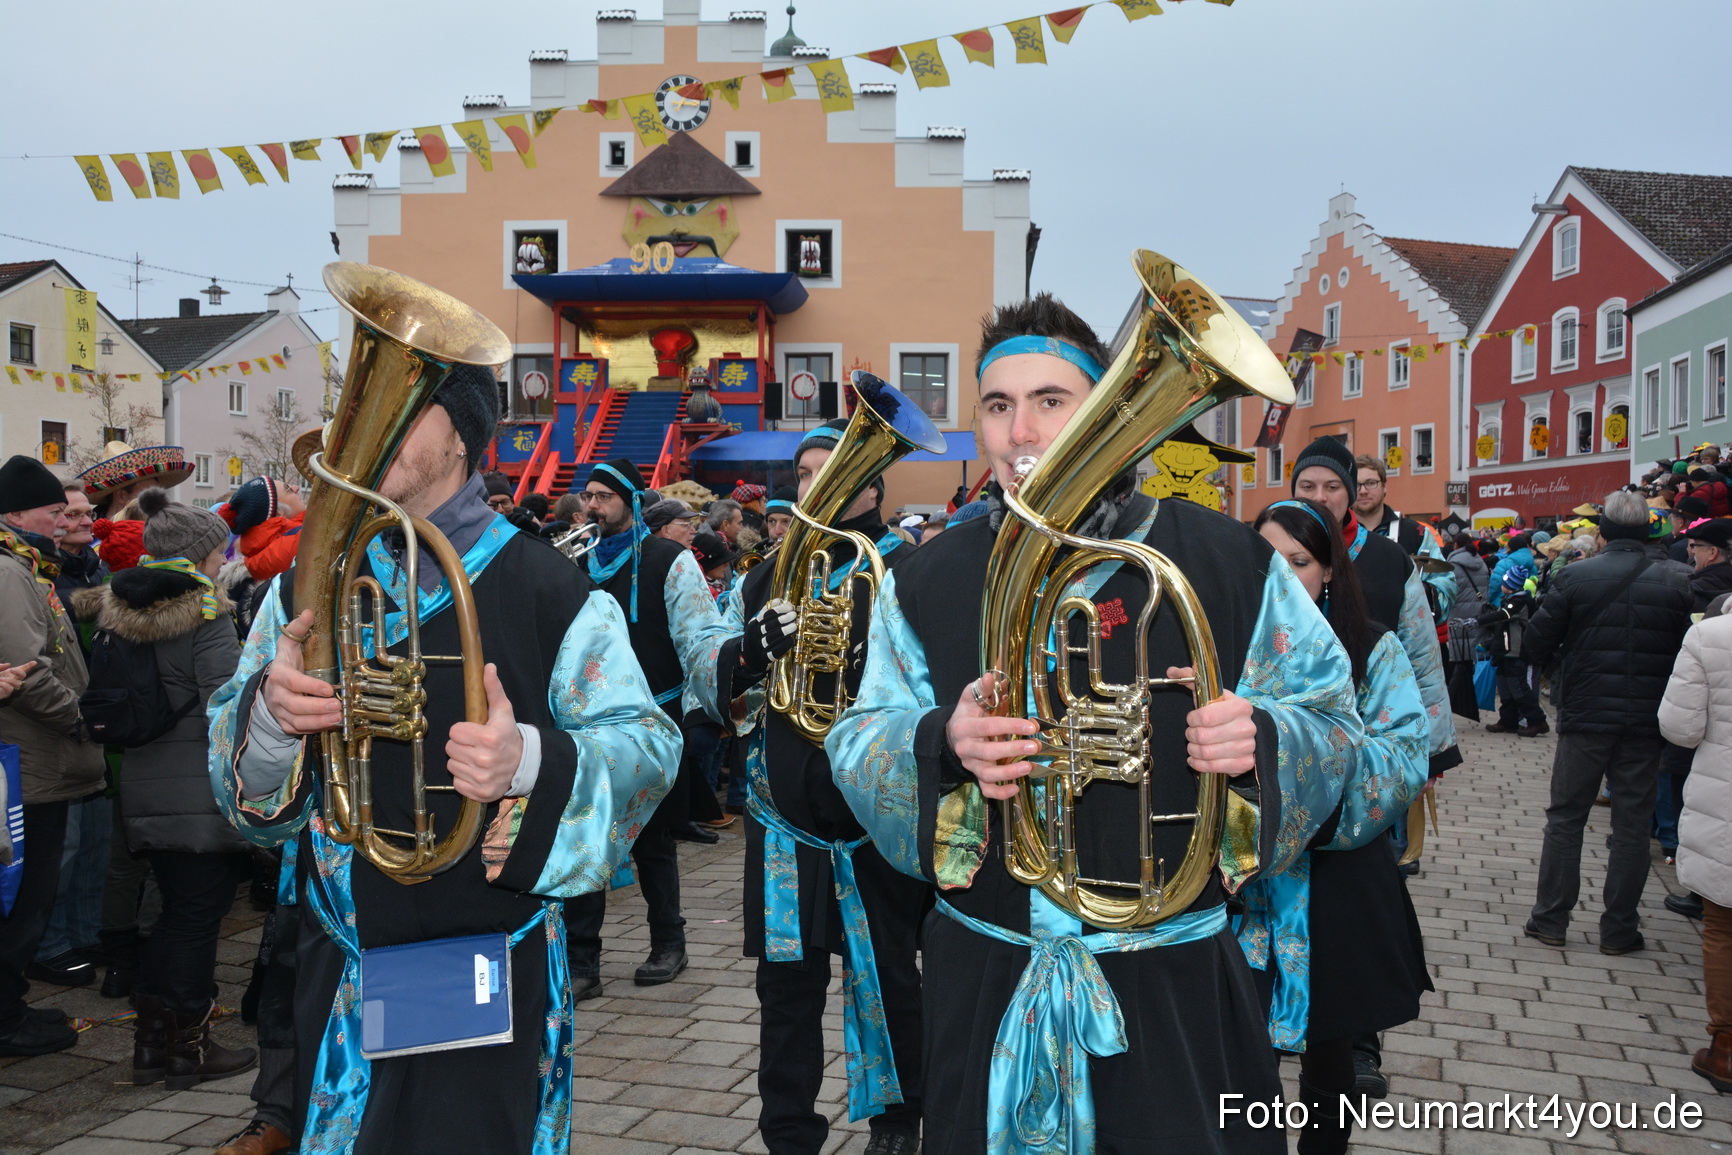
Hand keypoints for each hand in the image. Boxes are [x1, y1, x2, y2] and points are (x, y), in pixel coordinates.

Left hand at [0, 661, 36, 701]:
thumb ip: (1, 666)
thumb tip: (9, 665)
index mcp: (9, 674)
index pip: (21, 670)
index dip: (28, 666)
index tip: (34, 662)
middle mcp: (10, 680)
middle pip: (22, 676)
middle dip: (20, 672)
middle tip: (11, 670)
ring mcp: (9, 687)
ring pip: (17, 684)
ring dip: (10, 680)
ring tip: (1, 679)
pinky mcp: (5, 694)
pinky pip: (9, 690)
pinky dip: (5, 685)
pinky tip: (0, 683)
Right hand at [262, 610, 342, 734]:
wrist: (269, 685)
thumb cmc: (285, 663)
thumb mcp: (288, 644)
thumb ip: (297, 629)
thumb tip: (308, 612)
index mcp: (279, 674)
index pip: (293, 682)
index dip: (310, 687)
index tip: (329, 689)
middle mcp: (277, 695)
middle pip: (295, 705)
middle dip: (317, 708)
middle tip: (338, 707)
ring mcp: (280, 710)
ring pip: (297, 721)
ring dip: (318, 721)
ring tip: (338, 718)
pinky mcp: (284, 722)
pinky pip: (298, 729)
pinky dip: (314, 729)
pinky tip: (331, 724)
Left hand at [446, 664, 523, 803]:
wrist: (525, 764)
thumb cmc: (509, 735)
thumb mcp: (503, 710)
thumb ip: (492, 689)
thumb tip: (487, 667)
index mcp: (489, 738)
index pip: (454, 732)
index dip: (463, 730)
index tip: (475, 732)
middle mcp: (484, 759)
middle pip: (450, 749)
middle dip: (460, 745)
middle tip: (475, 745)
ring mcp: (482, 778)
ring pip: (452, 765)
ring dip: (461, 761)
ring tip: (476, 758)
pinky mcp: (479, 793)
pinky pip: (457, 782)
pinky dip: (464, 778)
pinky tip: (477, 771)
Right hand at [741, 598, 797, 674]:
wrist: (749, 655)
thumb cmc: (759, 635)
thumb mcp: (760, 622)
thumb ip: (768, 611)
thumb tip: (778, 601)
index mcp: (755, 624)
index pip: (766, 615)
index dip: (779, 610)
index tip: (790, 606)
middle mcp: (755, 635)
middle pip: (768, 626)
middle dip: (782, 619)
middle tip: (794, 615)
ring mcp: (759, 647)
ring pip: (770, 638)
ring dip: (784, 632)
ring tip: (795, 626)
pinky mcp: (764, 657)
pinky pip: (773, 652)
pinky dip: (783, 646)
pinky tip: (792, 640)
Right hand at [946, 672, 1041, 800]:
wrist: (952, 735)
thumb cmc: (968, 715)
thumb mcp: (970, 699)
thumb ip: (980, 688)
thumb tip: (990, 676)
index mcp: (964, 727)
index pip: (988, 727)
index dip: (1010, 726)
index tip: (1031, 726)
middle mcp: (966, 749)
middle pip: (988, 753)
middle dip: (1012, 750)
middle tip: (1035, 746)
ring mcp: (971, 765)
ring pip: (987, 774)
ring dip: (1009, 773)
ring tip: (1029, 767)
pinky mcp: (976, 777)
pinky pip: (986, 789)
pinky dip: (1000, 793)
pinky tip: (1016, 789)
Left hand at [1168, 667, 1256, 775]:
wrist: (1245, 731)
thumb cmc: (1224, 712)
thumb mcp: (1211, 694)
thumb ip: (1191, 679)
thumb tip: (1172, 671)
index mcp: (1240, 706)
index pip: (1205, 717)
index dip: (1192, 720)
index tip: (1192, 719)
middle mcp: (1247, 727)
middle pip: (1204, 737)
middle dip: (1191, 735)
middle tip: (1192, 734)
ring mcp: (1248, 747)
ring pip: (1206, 753)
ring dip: (1193, 750)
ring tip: (1194, 745)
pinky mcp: (1245, 764)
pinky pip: (1214, 767)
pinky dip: (1199, 764)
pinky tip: (1196, 758)